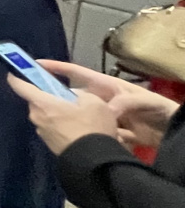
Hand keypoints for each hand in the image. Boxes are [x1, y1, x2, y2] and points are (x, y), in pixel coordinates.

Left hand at [5, 73, 120, 153]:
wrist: (94, 159)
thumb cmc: (92, 125)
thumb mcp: (92, 100)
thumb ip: (77, 93)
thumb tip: (70, 94)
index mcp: (42, 103)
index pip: (19, 86)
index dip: (15, 77)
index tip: (14, 72)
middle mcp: (36, 116)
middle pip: (36, 101)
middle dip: (47, 97)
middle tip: (65, 97)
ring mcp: (41, 131)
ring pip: (44, 115)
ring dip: (54, 112)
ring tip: (76, 115)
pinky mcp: (48, 143)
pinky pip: (50, 127)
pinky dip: (58, 125)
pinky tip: (76, 128)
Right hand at [41, 59, 182, 147]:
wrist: (173, 130)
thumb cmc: (158, 109)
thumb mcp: (142, 100)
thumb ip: (123, 103)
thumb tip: (104, 111)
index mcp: (108, 86)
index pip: (78, 73)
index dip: (58, 68)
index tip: (37, 66)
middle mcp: (104, 100)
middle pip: (75, 97)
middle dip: (59, 99)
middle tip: (41, 105)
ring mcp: (106, 116)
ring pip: (82, 117)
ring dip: (75, 122)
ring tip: (60, 126)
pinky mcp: (111, 132)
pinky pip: (94, 134)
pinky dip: (90, 137)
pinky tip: (80, 141)